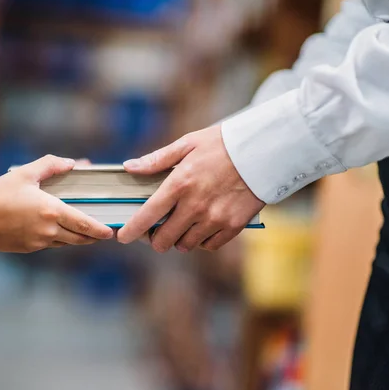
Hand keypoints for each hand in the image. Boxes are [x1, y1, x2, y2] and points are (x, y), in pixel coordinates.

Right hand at [0, 155, 113, 252]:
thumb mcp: (24, 173)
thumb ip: (50, 165)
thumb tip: (71, 163)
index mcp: (51, 211)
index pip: (84, 224)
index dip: (100, 230)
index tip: (110, 232)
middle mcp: (49, 230)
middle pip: (80, 238)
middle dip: (94, 236)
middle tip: (103, 232)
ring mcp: (39, 242)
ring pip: (67, 243)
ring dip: (78, 238)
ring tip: (84, 231)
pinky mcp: (30, 248)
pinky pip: (52, 244)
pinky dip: (60, 239)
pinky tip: (58, 230)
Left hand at [117, 125, 264, 251]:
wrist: (266, 149)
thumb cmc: (223, 144)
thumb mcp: (187, 144)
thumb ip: (157, 160)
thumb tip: (130, 167)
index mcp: (179, 184)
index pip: (147, 216)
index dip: (131, 231)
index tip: (123, 236)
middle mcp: (195, 206)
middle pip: (164, 240)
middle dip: (155, 239)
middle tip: (156, 231)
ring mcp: (215, 218)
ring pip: (186, 245)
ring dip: (179, 239)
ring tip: (181, 225)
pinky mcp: (234, 226)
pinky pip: (209, 245)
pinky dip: (202, 241)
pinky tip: (201, 227)